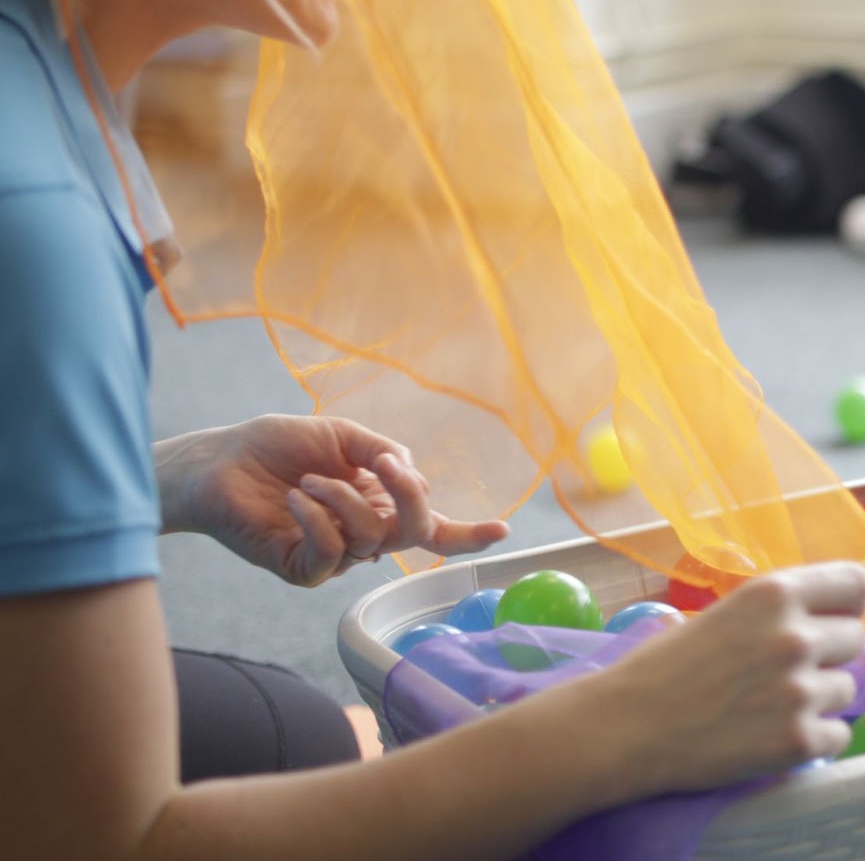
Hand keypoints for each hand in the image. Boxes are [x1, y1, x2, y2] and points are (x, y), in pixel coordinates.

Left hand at [157, 415, 508, 585]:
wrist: (218, 461)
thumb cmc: (276, 445)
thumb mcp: (341, 434)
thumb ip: (383, 451)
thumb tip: (413, 476)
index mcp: (380, 501)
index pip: (431, 526)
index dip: (468, 532)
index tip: (504, 530)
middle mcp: (365, 533)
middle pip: (414, 533)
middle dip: (409, 498)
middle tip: (388, 467)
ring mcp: (336, 556)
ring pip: (371, 539)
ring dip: (343, 498)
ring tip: (307, 479)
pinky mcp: (303, 571)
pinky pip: (331, 553)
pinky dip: (318, 519)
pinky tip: (294, 498)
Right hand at [577, 561, 864, 799]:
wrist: (624, 728)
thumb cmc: (664, 667)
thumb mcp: (725, 614)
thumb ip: (776, 612)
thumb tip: (828, 615)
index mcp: (773, 593)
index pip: (857, 583)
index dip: (847, 603)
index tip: (835, 617)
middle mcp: (793, 636)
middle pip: (856, 638)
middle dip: (829, 654)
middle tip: (787, 671)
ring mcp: (798, 691)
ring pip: (846, 690)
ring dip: (818, 699)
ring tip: (769, 707)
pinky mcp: (798, 742)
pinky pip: (838, 737)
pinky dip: (814, 740)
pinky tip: (774, 736)